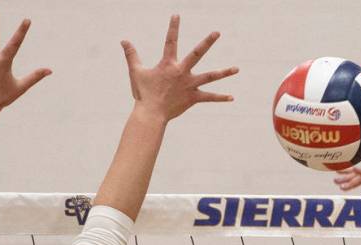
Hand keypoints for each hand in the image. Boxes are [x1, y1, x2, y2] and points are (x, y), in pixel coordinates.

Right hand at [122, 15, 237, 121]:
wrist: (151, 114)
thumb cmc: (143, 93)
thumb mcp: (136, 72)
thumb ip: (131, 55)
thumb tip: (124, 40)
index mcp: (168, 64)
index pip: (170, 41)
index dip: (173, 27)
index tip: (177, 15)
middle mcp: (181, 72)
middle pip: (197, 53)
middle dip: (207, 42)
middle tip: (217, 32)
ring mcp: (189, 85)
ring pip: (210, 76)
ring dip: (224, 72)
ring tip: (237, 68)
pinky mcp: (193, 98)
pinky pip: (209, 97)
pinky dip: (220, 97)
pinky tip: (232, 97)